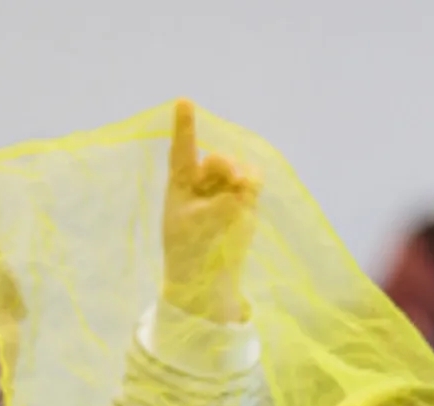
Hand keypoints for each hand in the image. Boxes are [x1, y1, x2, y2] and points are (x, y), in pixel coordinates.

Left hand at [162, 100, 259, 323]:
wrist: (205, 277)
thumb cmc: (188, 249)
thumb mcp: (194, 226)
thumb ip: (219, 205)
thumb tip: (245, 191)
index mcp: (181, 184)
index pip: (183, 150)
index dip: (184, 126)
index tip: (183, 101)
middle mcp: (204, 181)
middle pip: (218, 160)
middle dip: (226, 166)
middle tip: (235, 181)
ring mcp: (226, 189)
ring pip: (238, 169)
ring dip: (239, 175)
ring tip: (240, 190)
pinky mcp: (245, 200)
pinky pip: (253, 181)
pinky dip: (251, 183)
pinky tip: (247, 190)